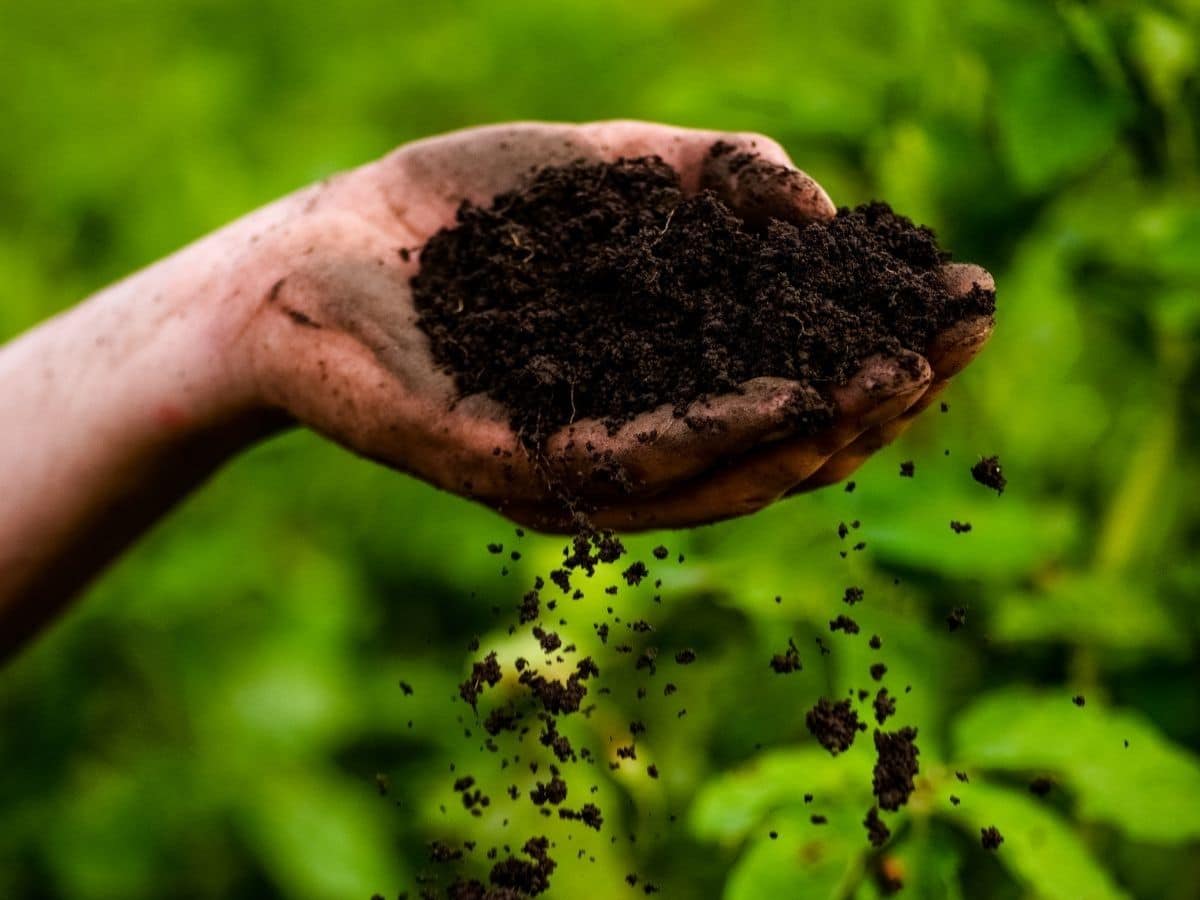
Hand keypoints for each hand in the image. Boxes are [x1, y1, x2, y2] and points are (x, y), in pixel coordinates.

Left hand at [237, 121, 993, 531]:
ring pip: (724, 469)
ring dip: (820, 426)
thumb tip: (825, 216)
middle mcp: (636, 435)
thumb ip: (715, 180)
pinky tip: (787, 399)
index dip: (888, 338)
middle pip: (782, 434)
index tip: (968, 299)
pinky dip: (715, 433)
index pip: (800, 372)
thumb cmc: (455, 215)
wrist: (309, 253)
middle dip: (879, 391)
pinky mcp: (515, 471)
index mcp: (664, 375)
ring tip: (897, 377)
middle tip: (955, 343)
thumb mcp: (608, 172)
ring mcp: (580, 466)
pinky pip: (631, 460)